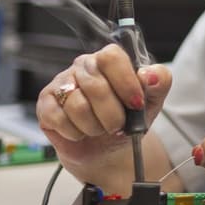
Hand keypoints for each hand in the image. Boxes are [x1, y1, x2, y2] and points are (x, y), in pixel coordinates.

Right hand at [36, 44, 170, 188]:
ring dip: (94, 126)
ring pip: (77, 105)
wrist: (108, 148)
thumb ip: (159, 82)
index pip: (111, 57)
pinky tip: (81, 132)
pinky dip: (76, 133)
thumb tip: (151, 75)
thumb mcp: (151, 102)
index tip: (136, 104)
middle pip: (95, 86)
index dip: (125, 82)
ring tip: (99, 128)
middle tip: (118, 125)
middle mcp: (83, 66)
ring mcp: (62, 83)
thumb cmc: (128, 119)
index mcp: (108, 60)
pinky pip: (59, 118)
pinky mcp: (45, 104)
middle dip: (112, 115)